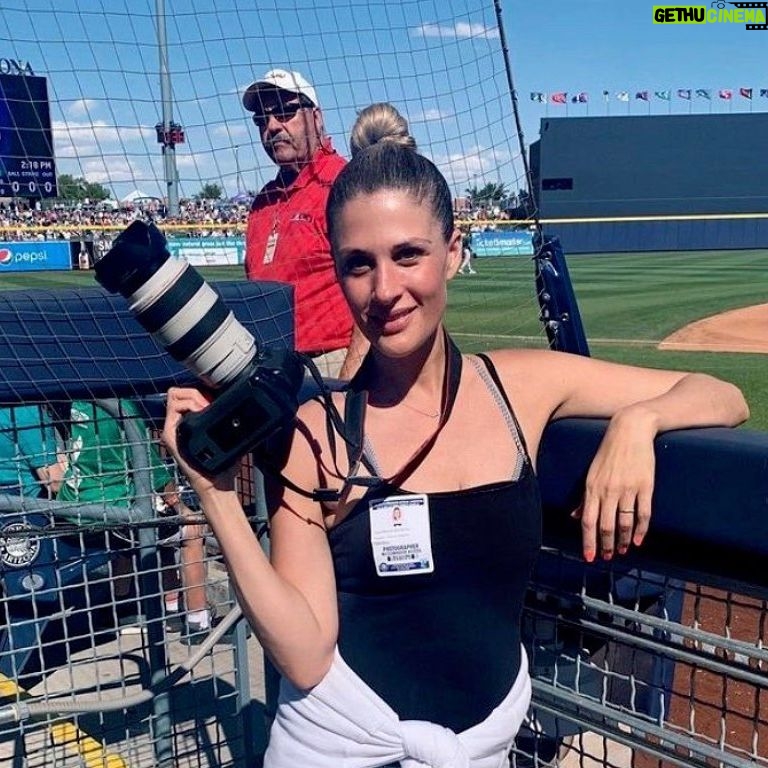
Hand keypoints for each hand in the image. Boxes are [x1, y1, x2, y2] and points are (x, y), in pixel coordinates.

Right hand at [161, 387, 238, 496]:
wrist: (217, 484)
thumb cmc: (223, 464)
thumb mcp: (228, 438)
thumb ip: (229, 422)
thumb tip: (240, 407)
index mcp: (191, 421)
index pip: (189, 392)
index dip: (203, 390)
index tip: (216, 399)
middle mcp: (179, 422)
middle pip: (181, 390)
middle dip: (198, 391)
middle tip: (211, 404)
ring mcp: (173, 428)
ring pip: (175, 394)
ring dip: (194, 396)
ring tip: (206, 409)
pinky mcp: (169, 434)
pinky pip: (172, 407)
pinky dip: (188, 404)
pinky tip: (200, 413)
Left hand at [572, 408, 655, 561]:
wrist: (630, 430)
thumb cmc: (608, 452)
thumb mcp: (591, 473)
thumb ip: (584, 497)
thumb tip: (575, 516)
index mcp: (592, 487)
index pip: (587, 521)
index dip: (588, 541)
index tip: (589, 557)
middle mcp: (608, 490)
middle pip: (605, 525)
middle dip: (606, 545)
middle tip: (608, 557)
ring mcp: (627, 489)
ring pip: (624, 522)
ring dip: (624, 540)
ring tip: (623, 551)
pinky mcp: (645, 486)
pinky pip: (643, 513)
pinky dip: (642, 530)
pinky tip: (640, 540)